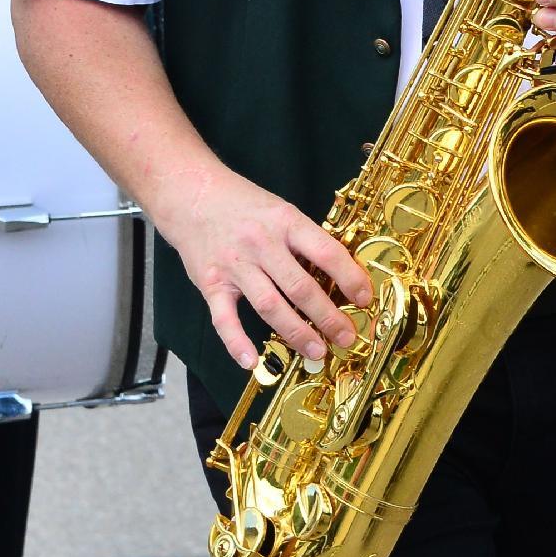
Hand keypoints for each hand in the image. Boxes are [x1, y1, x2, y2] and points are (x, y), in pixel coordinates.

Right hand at [155, 163, 373, 373]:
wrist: (190, 194)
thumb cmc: (244, 205)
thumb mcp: (281, 211)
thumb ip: (305, 241)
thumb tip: (342, 275)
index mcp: (286, 222)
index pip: (326, 252)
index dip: (350, 277)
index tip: (365, 299)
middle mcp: (261, 244)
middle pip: (300, 286)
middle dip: (328, 316)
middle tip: (346, 337)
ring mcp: (234, 265)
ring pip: (269, 305)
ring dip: (296, 332)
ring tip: (317, 351)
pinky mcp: (210, 283)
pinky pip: (224, 318)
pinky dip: (237, 342)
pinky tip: (252, 362)